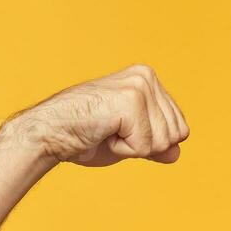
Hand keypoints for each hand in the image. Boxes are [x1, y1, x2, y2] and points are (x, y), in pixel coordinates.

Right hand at [7, 64, 188, 166]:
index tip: (121, 131)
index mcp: (149, 80)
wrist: (50, 134)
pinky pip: (144, 146)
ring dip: (133, 147)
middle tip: (112, 132)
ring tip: (107, 130)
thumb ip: (156, 144)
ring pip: (163, 142)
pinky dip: (123, 149)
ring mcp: (139, 86)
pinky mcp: (130, 101)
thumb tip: (176, 153)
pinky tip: (103, 132)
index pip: (180, 129)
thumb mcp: (131, 141)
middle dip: (145, 145)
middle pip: (176, 135)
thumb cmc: (85, 136)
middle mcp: (146, 77)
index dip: (151, 143)